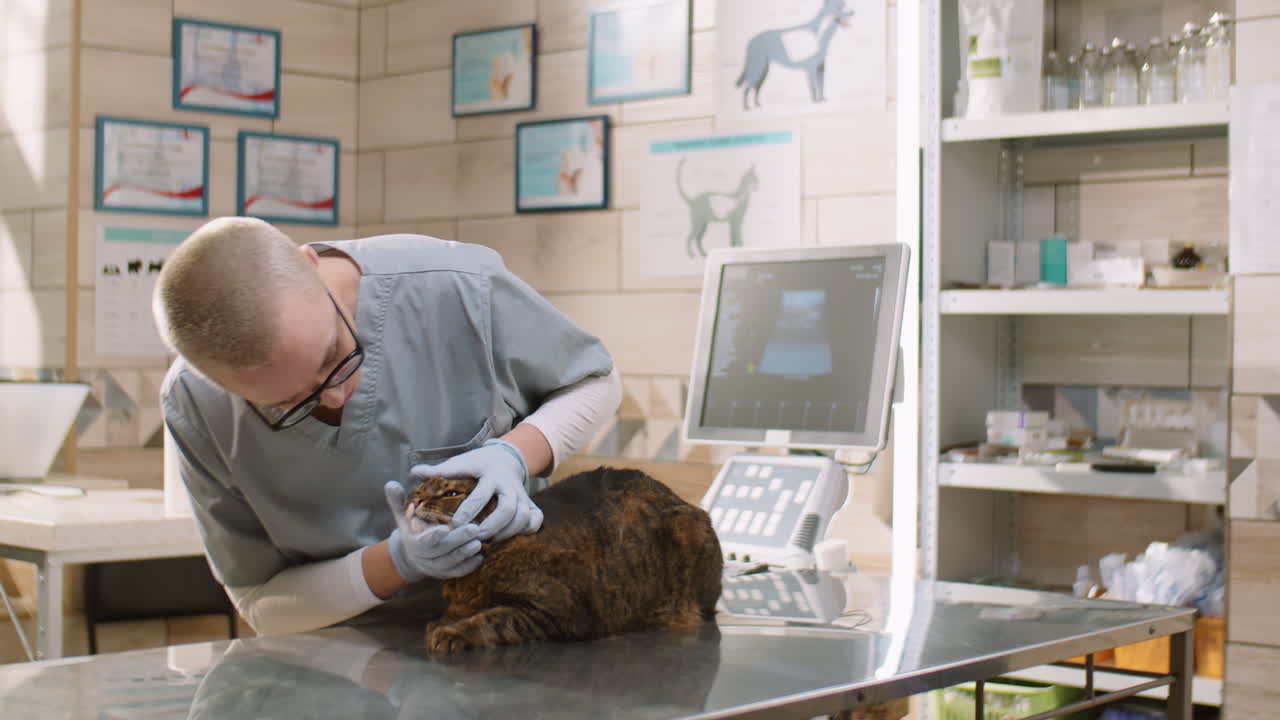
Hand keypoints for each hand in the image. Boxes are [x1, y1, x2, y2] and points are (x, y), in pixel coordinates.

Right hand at [384, 482, 483, 581]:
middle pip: (442, 551)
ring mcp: (435, 567)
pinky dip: (470, 566)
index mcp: (414, 543)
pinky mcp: (447, 573)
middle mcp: (424, 557)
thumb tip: (390, 483)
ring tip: (479, 542)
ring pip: (451, 563)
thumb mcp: (404, 514)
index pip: (423, 541)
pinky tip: (481, 556)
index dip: (433, 536)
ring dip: (465, 554)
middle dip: (458, 541)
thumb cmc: (412, 527)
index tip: (444, 528)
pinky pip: (459, 572)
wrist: (414, 554)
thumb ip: (398, 500)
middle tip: (474, 529)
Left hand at [409, 439, 543, 541]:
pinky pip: (535, 520)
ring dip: (507, 531)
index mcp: (490, 474)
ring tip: (490, 541)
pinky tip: (510, 538)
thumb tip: (414, 472)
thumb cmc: (476, 465)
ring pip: (523, 517)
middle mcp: (509, 485)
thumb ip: (438, 471)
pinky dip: (526, 530)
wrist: (505, 457)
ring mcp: (522, 495)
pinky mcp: (530, 504)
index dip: (468, 511)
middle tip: (475, 536)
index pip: (481, 495)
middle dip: (492, 525)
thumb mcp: (459, 464)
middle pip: (508, 508)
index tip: (454, 524)